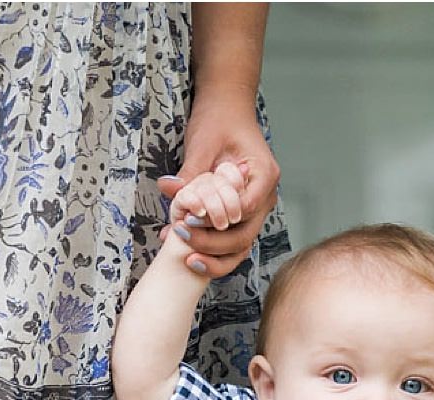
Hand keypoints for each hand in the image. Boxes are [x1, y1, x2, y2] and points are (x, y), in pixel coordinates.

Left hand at [160, 97, 278, 277]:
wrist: (225, 110)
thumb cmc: (219, 120)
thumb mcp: (203, 143)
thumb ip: (190, 171)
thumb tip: (169, 189)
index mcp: (264, 176)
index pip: (245, 210)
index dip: (217, 221)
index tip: (189, 220)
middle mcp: (264, 196)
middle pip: (244, 235)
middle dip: (213, 243)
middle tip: (182, 236)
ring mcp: (255, 208)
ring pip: (240, 245)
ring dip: (213, 254)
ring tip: (185, 254)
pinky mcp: (240, 214)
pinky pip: (230, 239)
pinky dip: (211, 248)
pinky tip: (186, 250)